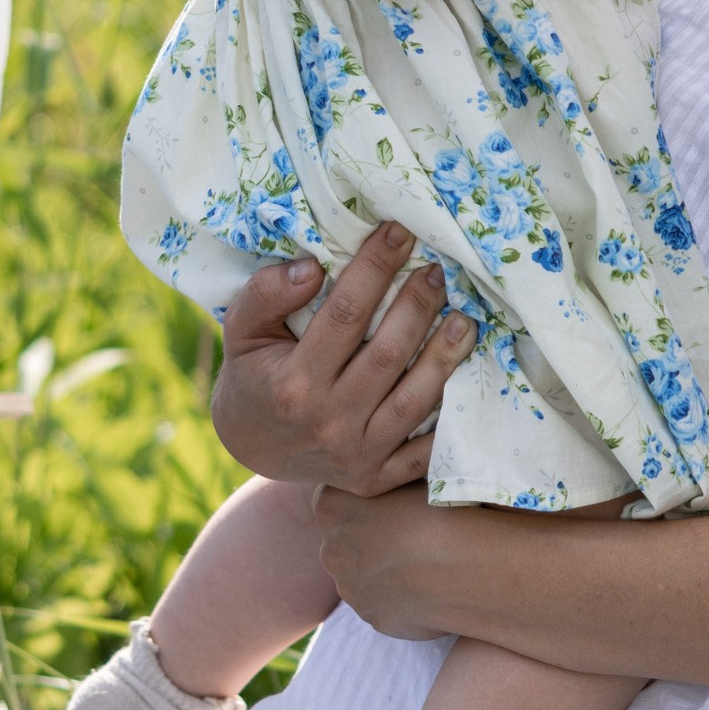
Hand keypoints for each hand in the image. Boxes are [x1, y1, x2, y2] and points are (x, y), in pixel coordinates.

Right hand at [210, 220, 474, 492]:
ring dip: (445, 357)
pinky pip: (425, 452)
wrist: (253, 447)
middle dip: (418, 306)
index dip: (375, 267)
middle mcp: (328, 421)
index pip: (344, 314)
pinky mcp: (377, 478)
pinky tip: (467, 380)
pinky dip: (451, 421)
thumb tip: (311, 267)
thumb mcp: (241, 330)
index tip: (399, 231)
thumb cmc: (253, 375)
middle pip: (388, 355)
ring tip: (464, 320)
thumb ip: (266, 294)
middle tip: (437, 271)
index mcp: (293, 383)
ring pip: (415, 401)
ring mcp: (357, 455)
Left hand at [308, 481, 473, 635]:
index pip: (335, 498)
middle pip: (345, 541)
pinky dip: (403, 597)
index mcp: (331, 506)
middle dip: (371, 538)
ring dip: (387, 570)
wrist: (474, 566)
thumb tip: (392, 480)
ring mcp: (350, 590)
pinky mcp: (374, 619)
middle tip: (415, 533)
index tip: (395, 501)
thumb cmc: (445, 508)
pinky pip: (384, 604)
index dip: (366, 499)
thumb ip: (387, 480)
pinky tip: (432, 588)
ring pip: (363, 576)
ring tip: (428, 563)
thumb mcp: (409, 474)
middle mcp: (332, 550)